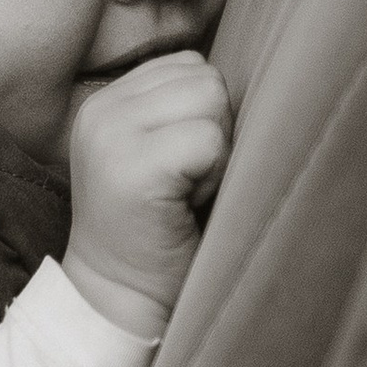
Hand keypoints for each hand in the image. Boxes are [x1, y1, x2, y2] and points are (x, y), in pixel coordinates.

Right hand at [65, 51, 232, 336]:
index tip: (180, 168)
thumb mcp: (158, 153)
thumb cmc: (159, 232)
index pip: (188, 65)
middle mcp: (101, 109)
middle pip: (205, 78)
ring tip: (186, 192)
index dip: (204, 116)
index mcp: (106, 101)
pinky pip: (210, 140)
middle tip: (185, 184)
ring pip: (211, 101)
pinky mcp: (133, 166)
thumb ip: (181, 109)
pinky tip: (186, 205)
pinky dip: (213, 175)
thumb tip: (265, 70)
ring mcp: (112, 134)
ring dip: (216, 151)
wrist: (120, 301)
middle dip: (213, 130)